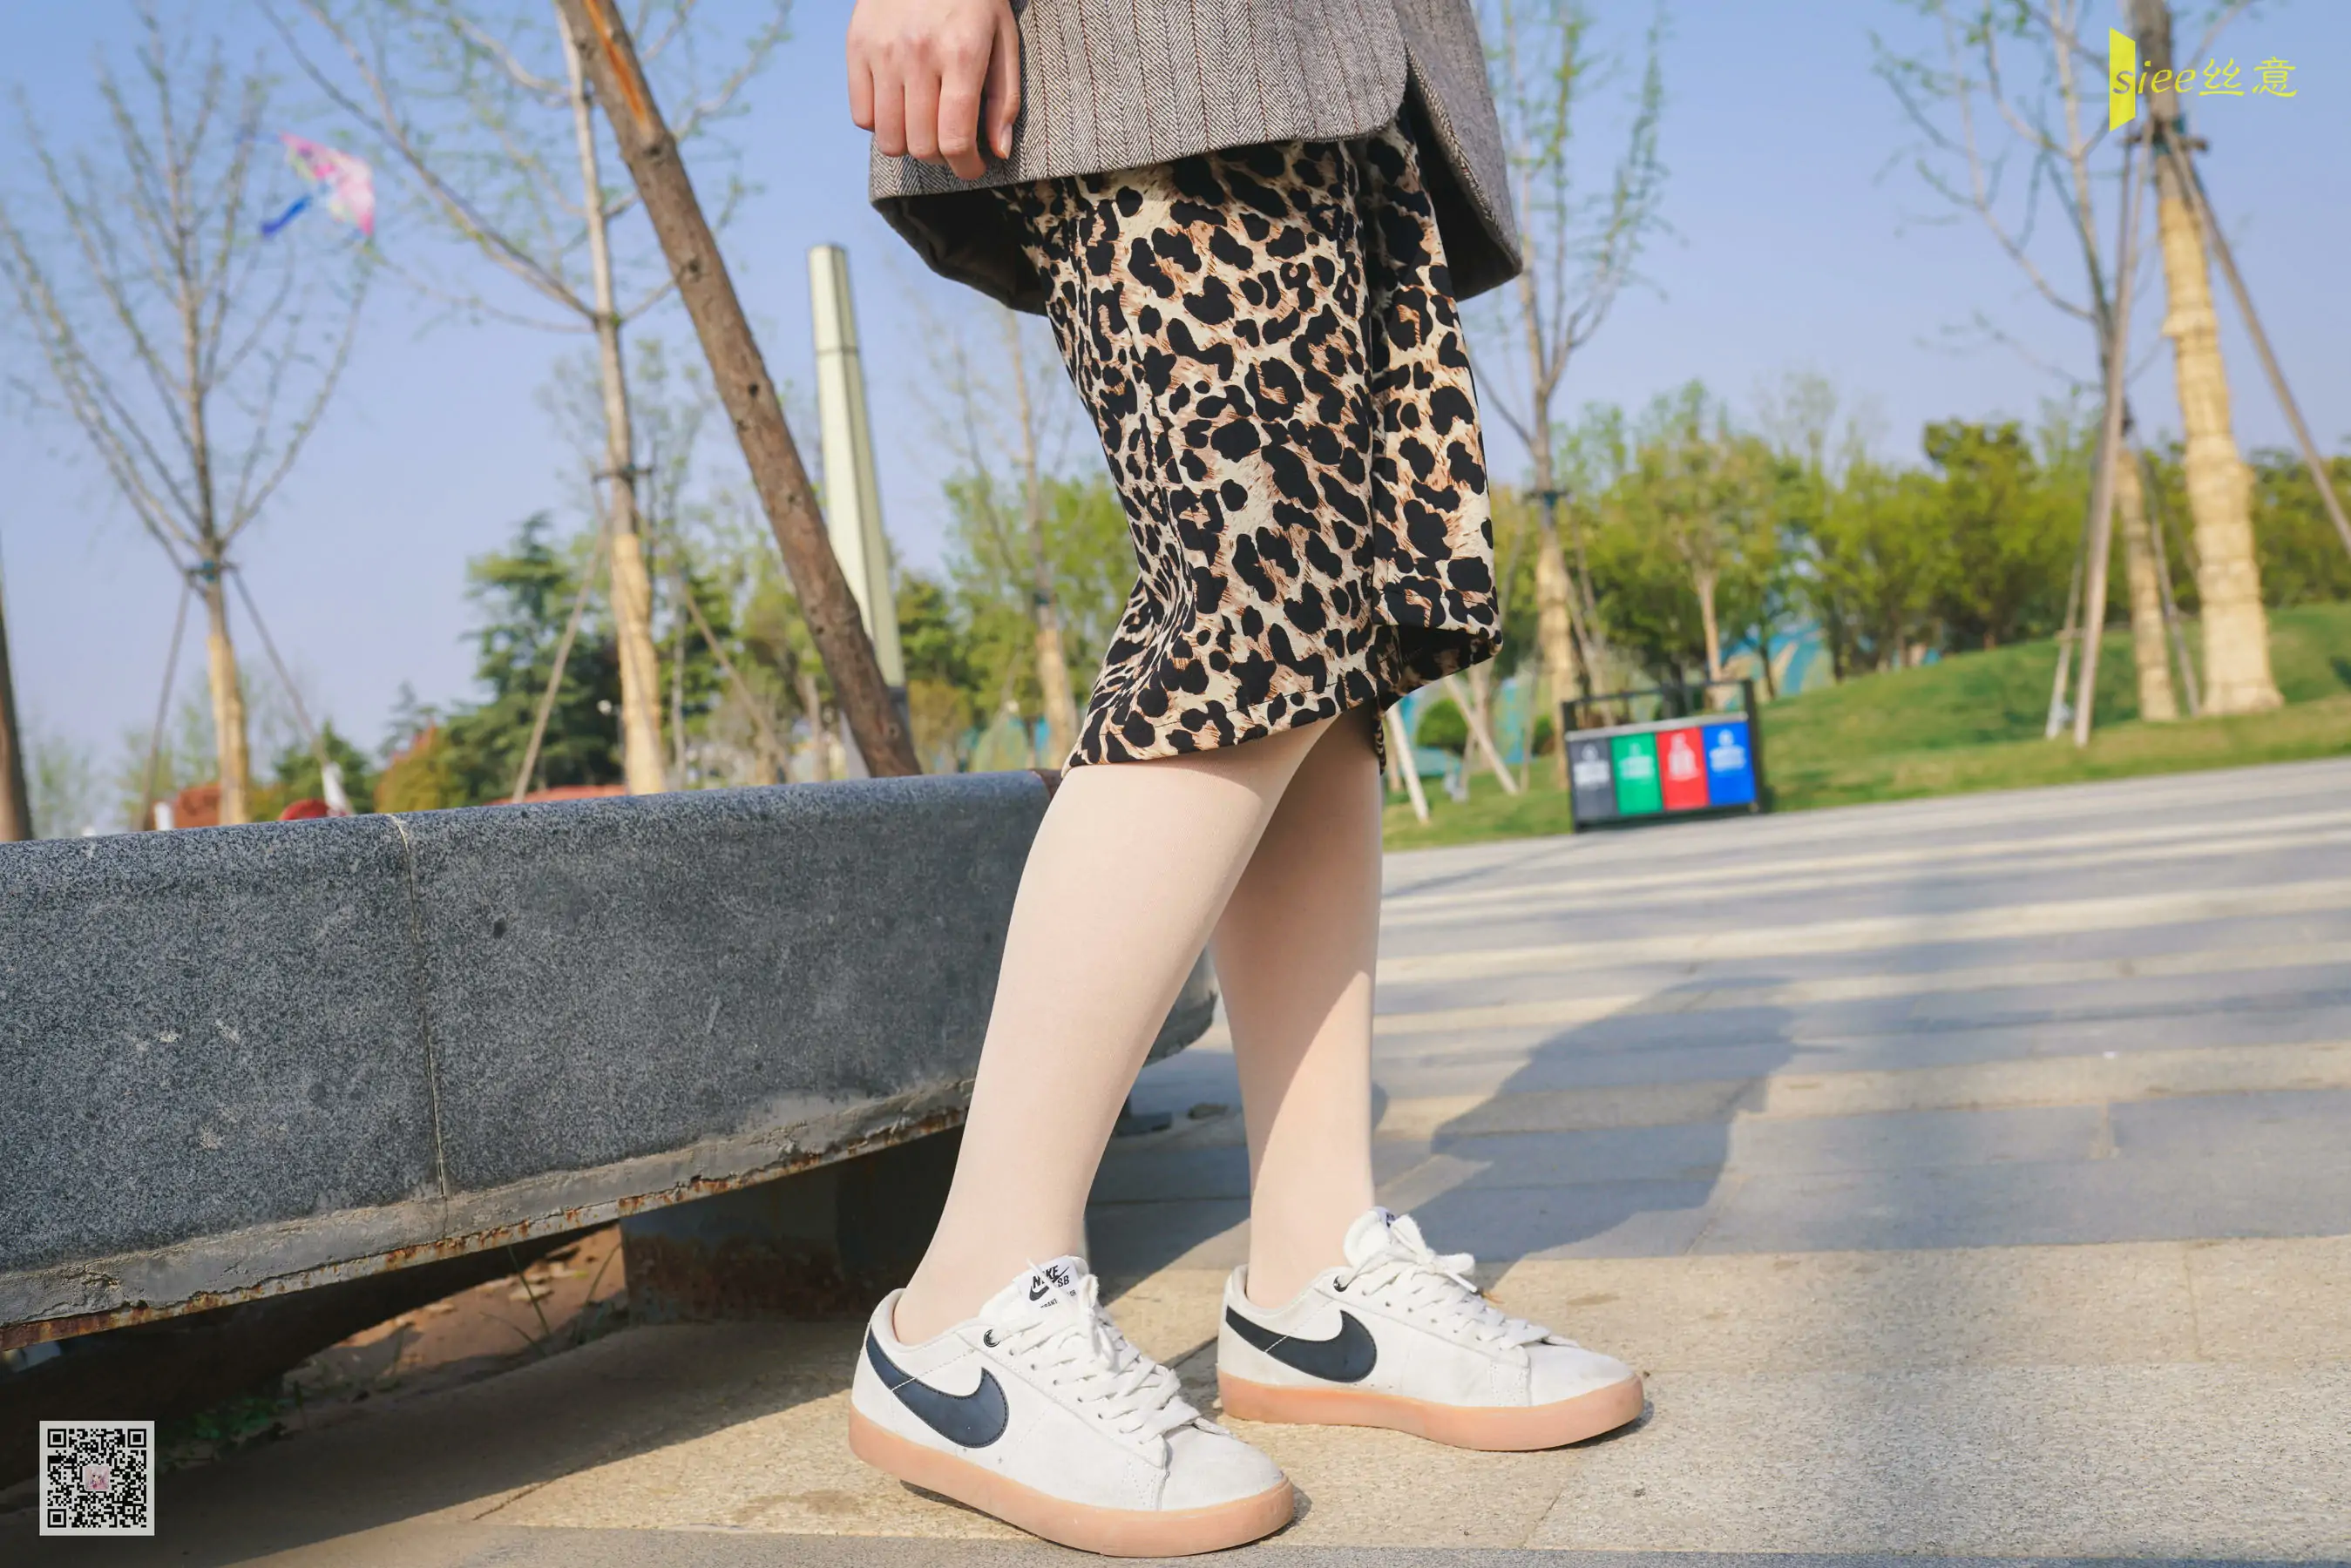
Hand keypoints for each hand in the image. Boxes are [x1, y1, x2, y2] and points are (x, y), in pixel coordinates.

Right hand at [847, 0, 1020, 181]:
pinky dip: (881, 123)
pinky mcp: (855, 46)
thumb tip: (998, 152)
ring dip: (910, 145)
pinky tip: (900, 106)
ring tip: (925, 128)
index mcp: (960, 54)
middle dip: (942, 157)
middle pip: (921, 145)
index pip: (955, 138)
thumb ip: (1004, 98)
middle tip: (952, 144)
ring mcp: (881, 51)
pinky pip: (861, 116)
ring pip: (889, 139)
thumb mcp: (1003, 39)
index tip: (974, 168)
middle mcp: (917, 54)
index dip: (967, 167)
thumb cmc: (974, 0)